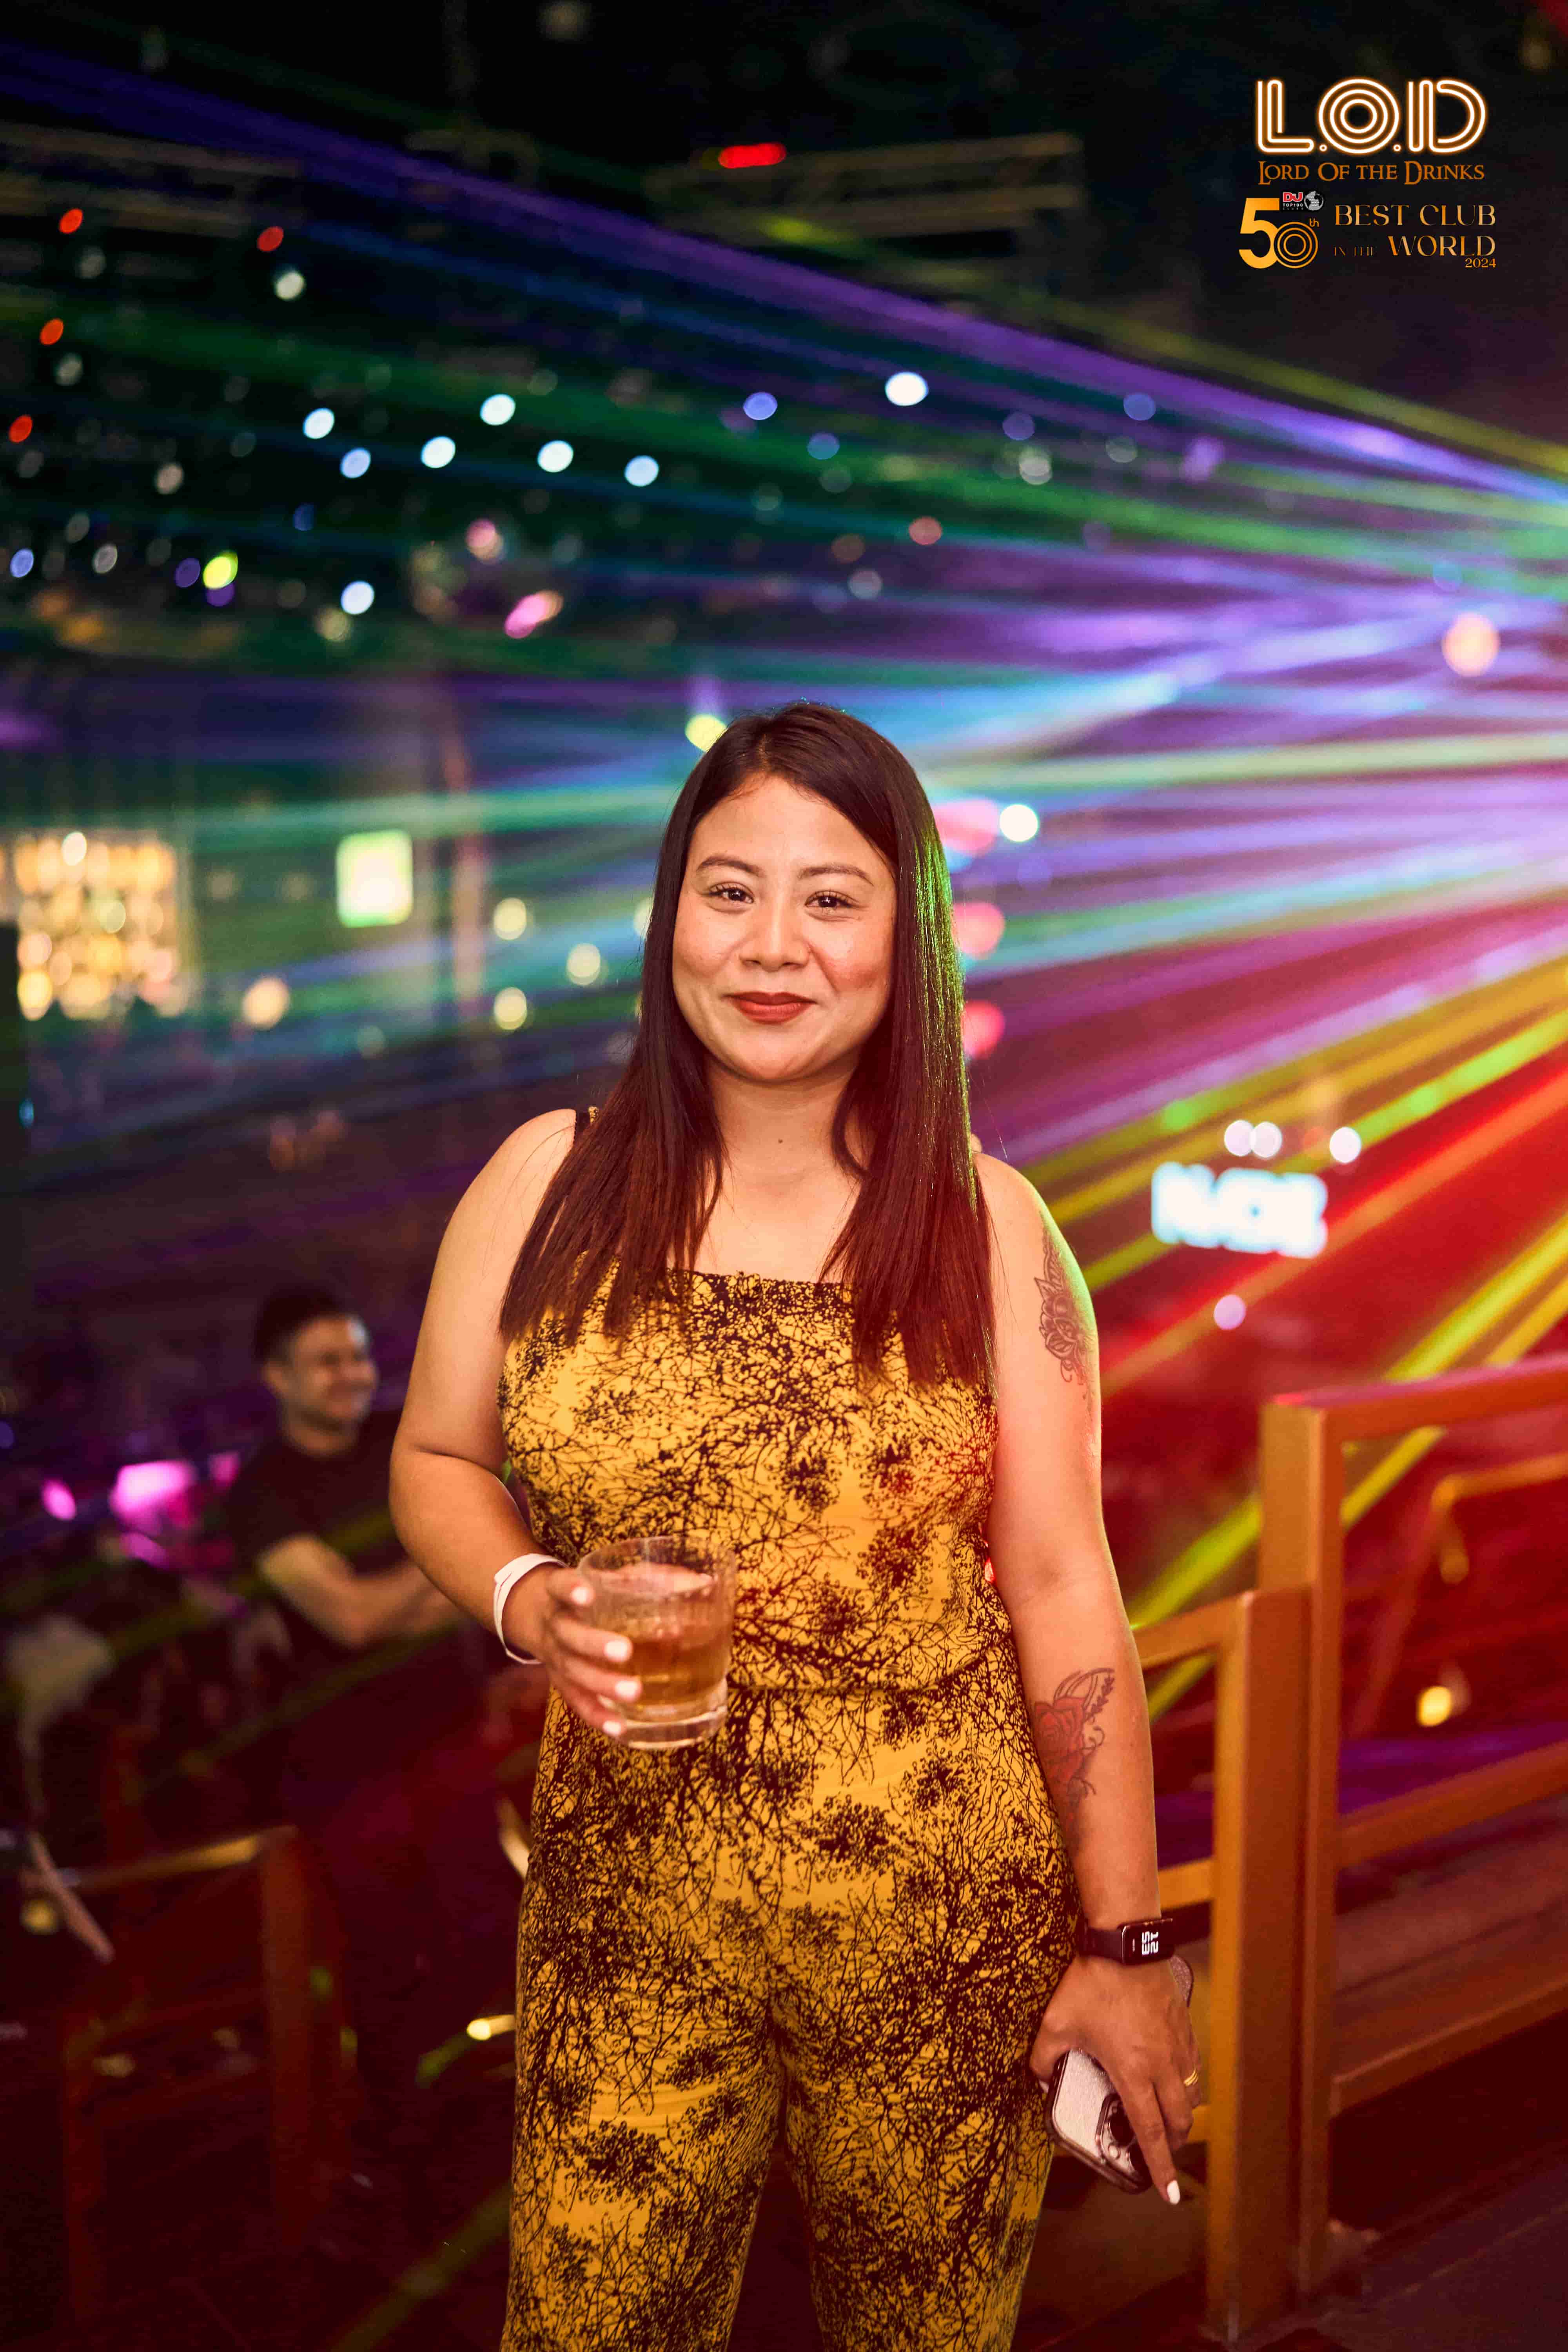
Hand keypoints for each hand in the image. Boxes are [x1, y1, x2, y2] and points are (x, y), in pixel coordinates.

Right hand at [502, 1566, 639, 1740]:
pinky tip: (619, 1728)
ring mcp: (555, 1657)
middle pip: (569, 1636)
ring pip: (573, 1672)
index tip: (588, 1595)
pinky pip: (577, 1702)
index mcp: (559, 1593)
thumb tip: (703, 1582)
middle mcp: (555, 1625)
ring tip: (634, 1691)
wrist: (536, 1614)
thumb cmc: (587, 1594)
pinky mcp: (562, 1683)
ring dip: (602, 1683)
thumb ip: (644, 1579)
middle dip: (595, 1644)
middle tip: (624, 1651)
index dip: (570, 1590)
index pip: (559, 1586)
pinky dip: (597, 1716)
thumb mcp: (602, 1578)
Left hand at [1029, 1956, 1198, 2202]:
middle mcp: (1162, 2065)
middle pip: (1178, 2120)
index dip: (1160, 2166)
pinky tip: (1173, 2076)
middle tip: (1163, 2156)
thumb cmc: (1091, 1985)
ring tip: (1168, 2119)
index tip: (1170, 2194)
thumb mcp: (1055, 2024)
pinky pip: (1192, 2063)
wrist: (1125, 1943)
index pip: (1149, 2131)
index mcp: (1132, 2071)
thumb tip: (1038, 2081)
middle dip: (1173, 2145)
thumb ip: (1042, 2059)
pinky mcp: (1182, 2024)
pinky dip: (1186, 2080)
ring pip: (1189, 2093)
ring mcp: (1176, 2044)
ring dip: (1181, 2113)